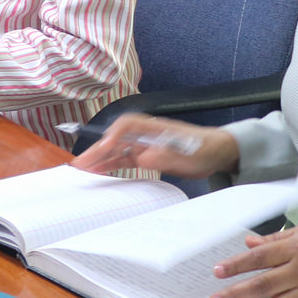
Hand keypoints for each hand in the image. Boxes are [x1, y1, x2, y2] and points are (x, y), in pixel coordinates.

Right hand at [71, 113, 239, 178]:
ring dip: (99, 159)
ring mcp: (144, 144)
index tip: (102, 149)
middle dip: (97, 150)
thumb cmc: (206, 149)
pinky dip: (110, 165)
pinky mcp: (145, 156)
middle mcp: (145, 134)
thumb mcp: (190, 155)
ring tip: (82, 169)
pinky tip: (98, 171)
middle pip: (115, 139)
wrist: (218, 153)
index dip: (112, 137)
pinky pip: (123, 159)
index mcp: (154, 127)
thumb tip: (143, 157)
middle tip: (79, 163)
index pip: (126, 126)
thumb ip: (167, 155)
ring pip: (116, 150)